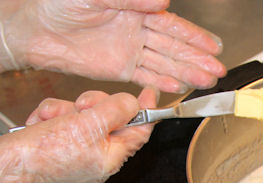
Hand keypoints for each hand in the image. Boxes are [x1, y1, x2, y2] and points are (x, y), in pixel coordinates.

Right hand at [0, 87, 156, 182]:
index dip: (147, 110)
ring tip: (53, 120)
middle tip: (81, 107)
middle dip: (94, 105)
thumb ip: (115, 112)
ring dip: (65, 110)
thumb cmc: (44, 156)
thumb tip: (134, 104)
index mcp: (112, 157)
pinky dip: (50, 115)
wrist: (6, 166)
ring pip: (83, 113)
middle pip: (110, 117)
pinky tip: (41, 123)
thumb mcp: (88, 127)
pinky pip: (62, 117)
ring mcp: (77, 149)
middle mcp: (97, 155)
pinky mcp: (57, 142)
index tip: (150, 92)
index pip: (140, 131)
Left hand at [2, 0, 225, 92]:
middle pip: (173, 47)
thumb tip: (161, 2)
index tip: (213, 46)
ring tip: (207, 80)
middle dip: (197, 58)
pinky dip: (163, 81)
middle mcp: (137, 31)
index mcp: (135, 10)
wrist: (38, 30)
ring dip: (187, 72)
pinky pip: (147, 76)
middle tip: (218, 69)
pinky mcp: (121, 69)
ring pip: (165, 63)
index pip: (171, 25)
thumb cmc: (61, 4)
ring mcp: (131, 51)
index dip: (194, 36)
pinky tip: (179, 86)